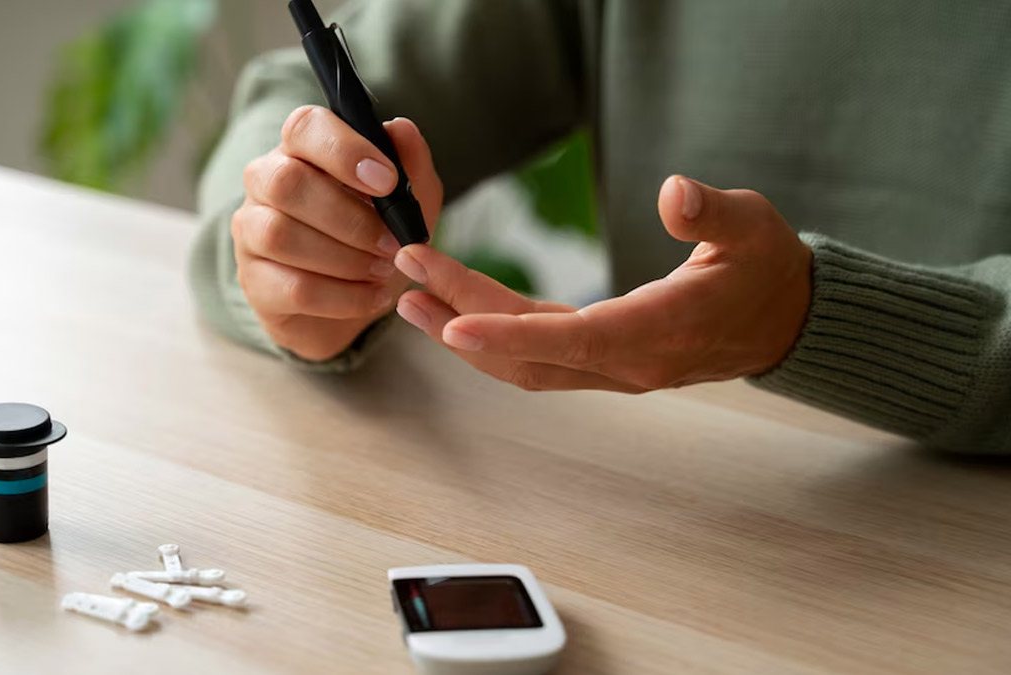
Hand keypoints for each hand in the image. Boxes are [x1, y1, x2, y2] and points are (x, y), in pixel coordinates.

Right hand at [233, 106, 442, 360]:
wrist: (357, 300)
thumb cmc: (378, 236)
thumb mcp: (410, 200)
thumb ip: (410, 163)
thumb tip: (401, 129)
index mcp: (302, 149)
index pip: (304, 127)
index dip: (344, 150)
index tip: (388, 181)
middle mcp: (265, 181)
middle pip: (286, 182)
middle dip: (350, 217)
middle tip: (393, 243)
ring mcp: (251, 232)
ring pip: (281, 235)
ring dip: (346, 258)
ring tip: (384, 270)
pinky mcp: (255, 282)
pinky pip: (293, 288)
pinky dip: (343, 296)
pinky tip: (374, 297)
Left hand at [392, 176, 811, 391]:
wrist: (786, 321)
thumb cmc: (768, 269)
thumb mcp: (753, 227)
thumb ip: (712, 214)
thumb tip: (674, 192)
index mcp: (660, 333)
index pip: (573, 340)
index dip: (510, 334)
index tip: (452, 322)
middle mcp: (628, 364)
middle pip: (531, 353)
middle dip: (463, 320)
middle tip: (406, 276)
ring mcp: (614, 369)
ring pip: (527, 364)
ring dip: (466, 335)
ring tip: (412, 300)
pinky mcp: (604, 361)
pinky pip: (539, 356)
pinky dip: (495, 335)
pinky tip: (457, 311)